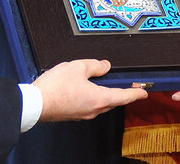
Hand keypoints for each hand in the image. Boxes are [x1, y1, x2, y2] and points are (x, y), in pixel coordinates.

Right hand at [32, 59, 147, 121]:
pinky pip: (89, 105)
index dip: (135, 94)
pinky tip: (87, 89)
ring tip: (106, 84)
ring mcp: (82, 114)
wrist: (36, 104)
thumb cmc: (55, 87)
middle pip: (113, 101)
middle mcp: (93, 109)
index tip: (143, 93)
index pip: (123, 96)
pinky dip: (93, 97)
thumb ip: (95, 65)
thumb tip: (105, 66)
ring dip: (106, 95)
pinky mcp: (73, 114)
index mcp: (99, 98)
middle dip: (122, 94)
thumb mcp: (78, 67)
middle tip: (128, 87)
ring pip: (101, 104)